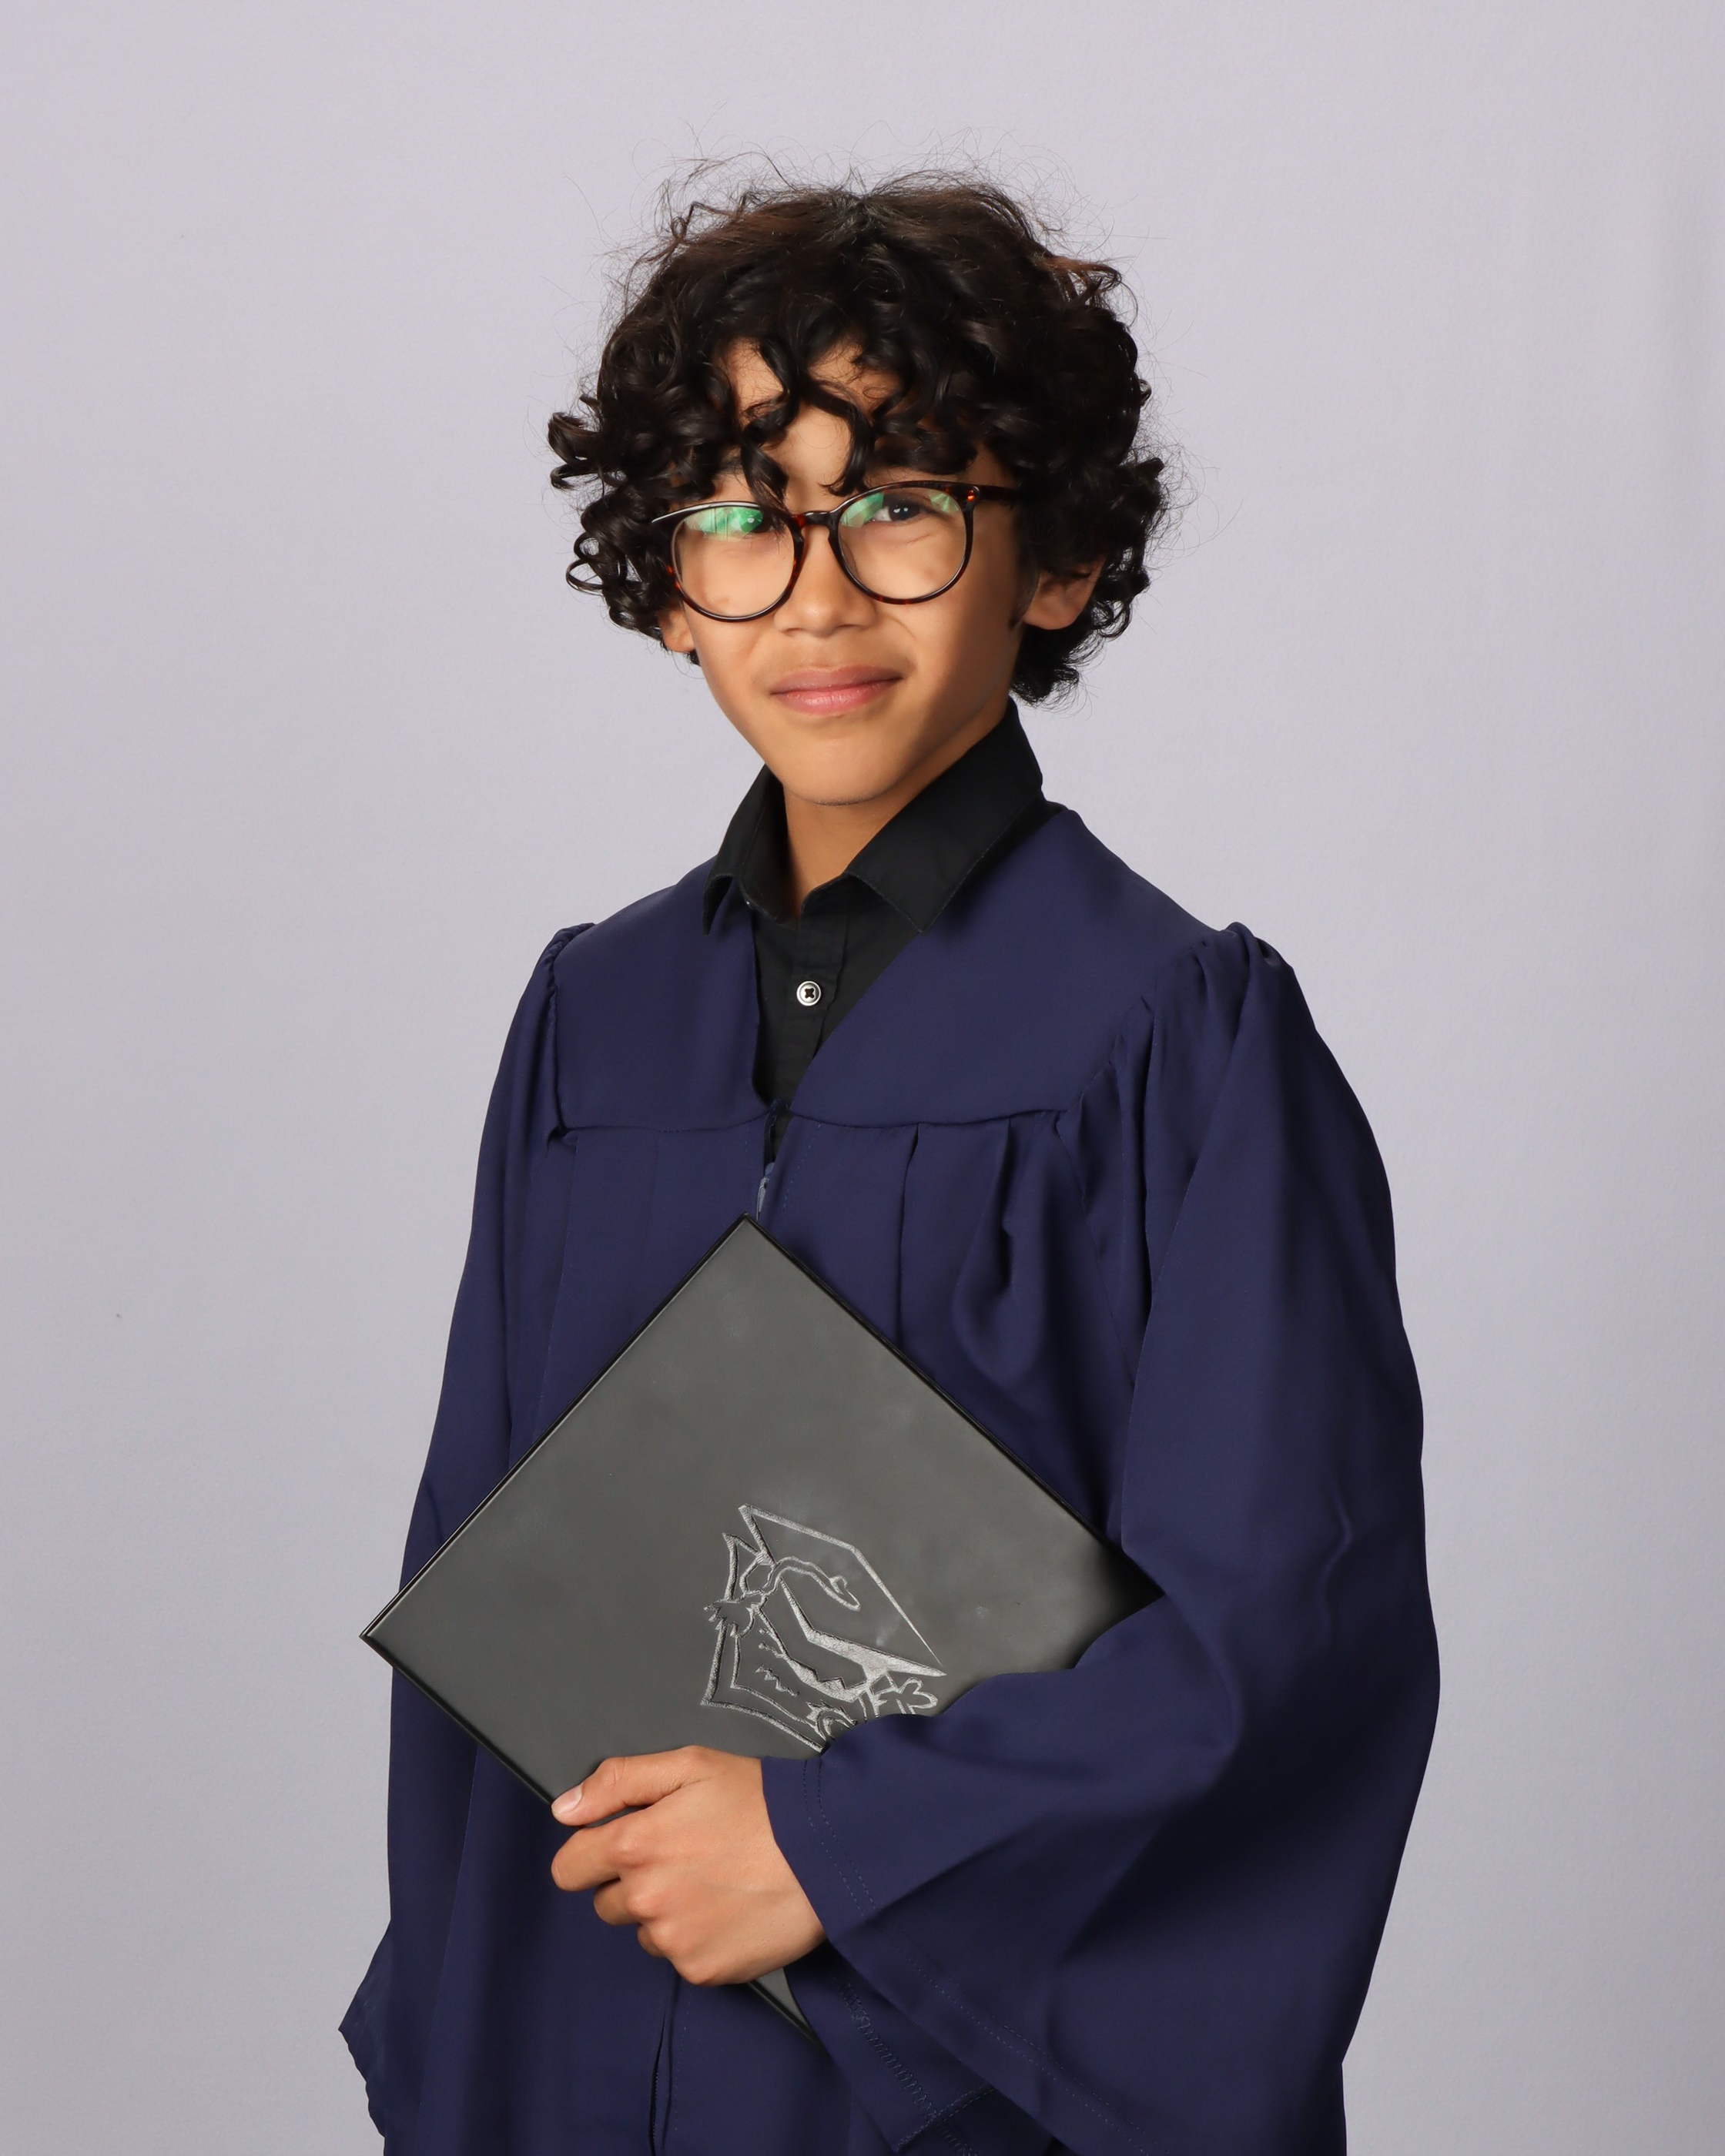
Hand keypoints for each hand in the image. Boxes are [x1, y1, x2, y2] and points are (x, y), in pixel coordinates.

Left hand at [549, 1747, 825, 1984]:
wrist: (828, 1852)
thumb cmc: (762, 1803)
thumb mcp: (690, 1764)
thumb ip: (618, 1781)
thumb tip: (565, 1808)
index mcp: (635, 1844)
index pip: (569, 1868)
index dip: (591, 1853)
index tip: (622, 1844)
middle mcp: (646, 1899)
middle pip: (607, 1903)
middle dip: (633, 1881)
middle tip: (685, 1855)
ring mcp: (674, 1940)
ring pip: (645, 1931)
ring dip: (665, 1912)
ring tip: (714, 1881)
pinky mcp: (702, 1970)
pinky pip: (680, 1957)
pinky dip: (697, 1937)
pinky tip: (729, 1908)